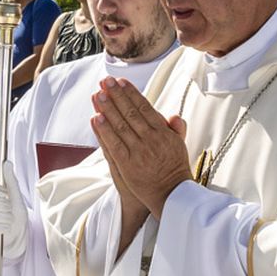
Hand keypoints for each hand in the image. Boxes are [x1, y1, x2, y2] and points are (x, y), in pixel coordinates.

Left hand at [89, 77, 190, 214]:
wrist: (171, 194)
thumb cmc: (174, 168)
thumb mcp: (180, 146)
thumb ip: (176, 129)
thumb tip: (174, 115)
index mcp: (163, 133)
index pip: (145, 108)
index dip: (131, 93)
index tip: (121, 81)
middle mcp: (151, 140)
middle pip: (130, 113)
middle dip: (117, 95)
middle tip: (105, 81)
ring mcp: (138, 152)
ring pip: (120, 126)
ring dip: (108, 109)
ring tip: (98, 94)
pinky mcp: (127, 165)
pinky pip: (113, 145)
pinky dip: (104, 131)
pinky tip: (96, 118)